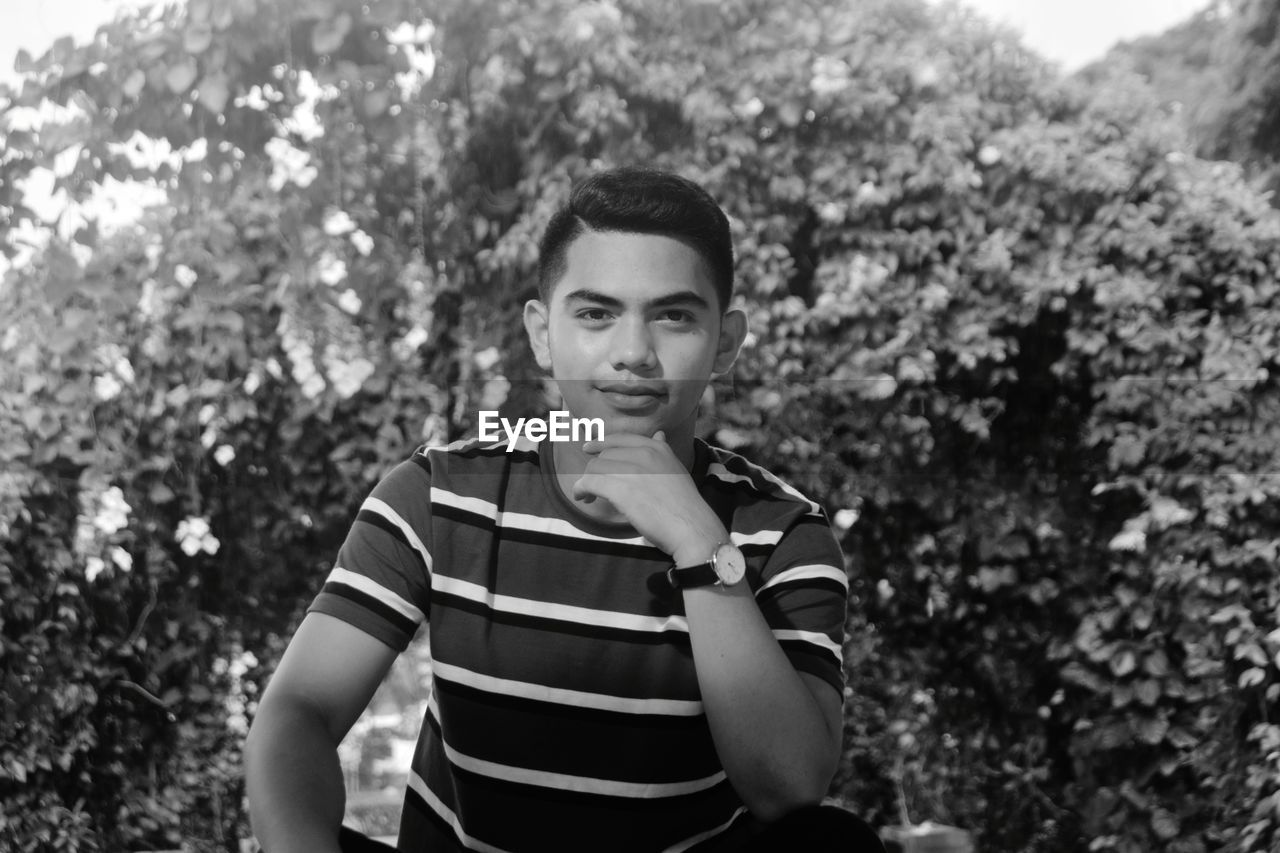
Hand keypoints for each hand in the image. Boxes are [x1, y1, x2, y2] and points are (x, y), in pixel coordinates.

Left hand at [574, 431, 726, 562]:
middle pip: (605, 455)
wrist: (691, 527)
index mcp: (657, 449)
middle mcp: (644, 453)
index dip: (601, 443)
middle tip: (592, 487)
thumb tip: (659, 435)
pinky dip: (581, 489)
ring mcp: (632, 469)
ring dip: (586, 481)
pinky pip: (589, 482)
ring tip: (587, 496)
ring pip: (594, 467)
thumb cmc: (684, 506)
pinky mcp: (620, 488)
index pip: (621, 439)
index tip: (589, 448)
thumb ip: (663, 453)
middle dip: (595, 469)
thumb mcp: (676, 471)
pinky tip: (583, 498)